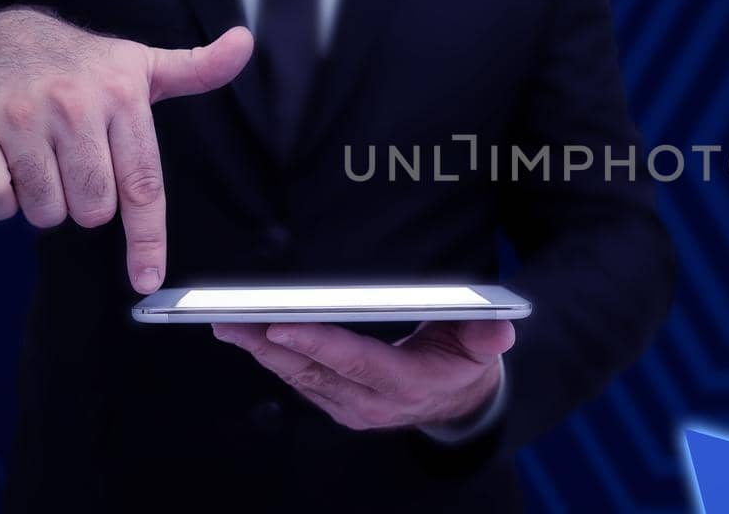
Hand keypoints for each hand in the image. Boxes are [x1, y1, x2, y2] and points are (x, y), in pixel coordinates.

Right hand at [0, 7, 252, 292]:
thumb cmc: (79, 64)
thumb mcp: (141, 64)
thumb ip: (197, 68)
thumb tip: (243, 44)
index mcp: (122, 97)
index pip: (143, 184)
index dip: (147, 239)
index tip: (147, 279)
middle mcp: (73, 106)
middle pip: (92, 208)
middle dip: (88, 205)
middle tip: (78, 169)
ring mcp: (20, 118)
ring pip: (46, 211)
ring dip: (46, 203)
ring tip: (44, 164)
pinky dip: (2, 201)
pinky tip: (9, 169)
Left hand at [213, 320, 514, 430]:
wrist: (460, 403)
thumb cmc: (465, 363)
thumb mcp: (483, 348)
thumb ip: (488, 337)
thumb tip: (499, 328)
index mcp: (406, 385)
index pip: (356, 362)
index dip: (318, 344)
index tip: (282, 326)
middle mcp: (372, 402)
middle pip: (313, 372)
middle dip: (269, 346)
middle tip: (233, 320)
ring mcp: (351, 407)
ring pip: (298, 379)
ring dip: (261, 353)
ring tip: (229, 324)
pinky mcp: (337, 404)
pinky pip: (299, 382)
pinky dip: (273, 359)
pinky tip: (250, 337)